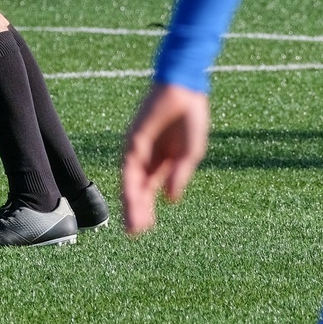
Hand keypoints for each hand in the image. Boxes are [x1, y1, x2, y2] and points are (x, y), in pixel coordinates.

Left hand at [122, 82, 209, 236]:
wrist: (185, 89)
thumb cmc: (191, 117)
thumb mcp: (191, 153)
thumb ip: (180, 175)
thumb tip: (170, 200)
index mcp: (162, 160)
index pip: (150, 189)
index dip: (147, 208)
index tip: (145, 228)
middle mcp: (147, 157)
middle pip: (137, 189)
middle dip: (137, 211)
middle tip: (134, 234)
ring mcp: (138, 149)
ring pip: (131, 182)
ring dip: (132, 204)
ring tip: (133, 226)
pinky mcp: (133, 140)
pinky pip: (130, 167)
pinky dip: (131, 185)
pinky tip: (134, 201)